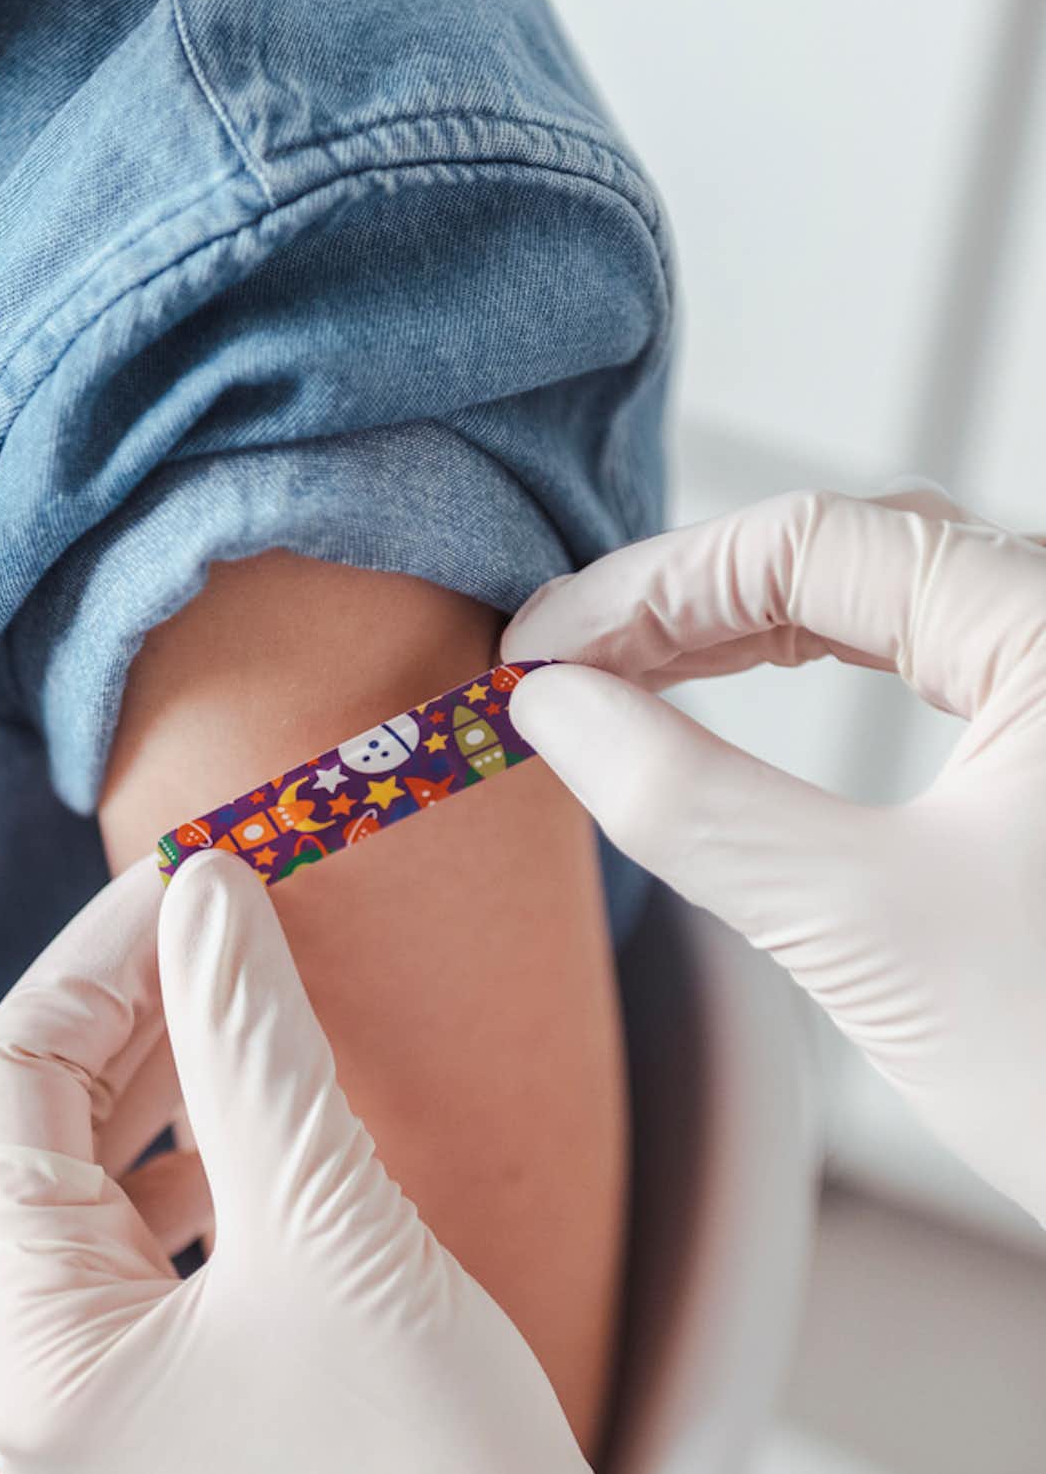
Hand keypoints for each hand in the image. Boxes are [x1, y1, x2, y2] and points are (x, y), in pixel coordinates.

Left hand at [0, 854, 796, 1473]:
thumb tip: (203, 892)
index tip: (187, 875)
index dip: (96, 966)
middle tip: (223, 914)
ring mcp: (98, 1402)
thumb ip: (250, 1043)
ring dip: (165, 1077)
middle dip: (131, 1013)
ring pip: (94, 1183)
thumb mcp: (330, 1222)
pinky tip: (264, 1104)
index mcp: (33, 1351)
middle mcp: (33, 1381)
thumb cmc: (435, 1464)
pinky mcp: (168, 1406)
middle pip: (40, 1134)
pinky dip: (197, 1159)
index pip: (11, 1094)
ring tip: (245, 990)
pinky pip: (146, 1244)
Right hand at [506, 487, 1045, 1226]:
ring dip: (746, 630)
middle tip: (557, 671)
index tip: (529, 656)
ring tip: (621, 681)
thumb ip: (688, 800)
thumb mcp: (859, 929)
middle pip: (852, 551)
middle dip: (684, 601)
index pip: (808, 544)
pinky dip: (826, 668)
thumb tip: (552, 707)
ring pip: (897, 599)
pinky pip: (944, 658)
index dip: (643, 589)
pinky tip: (739, 697)